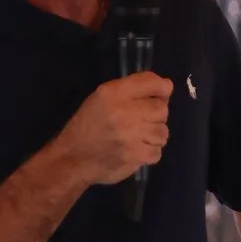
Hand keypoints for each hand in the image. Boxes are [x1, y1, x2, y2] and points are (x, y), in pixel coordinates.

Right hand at [63, 71, 173, 186]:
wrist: (73, 158)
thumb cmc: (88, 125)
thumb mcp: (102, 98)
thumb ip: (132, 88)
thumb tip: (168, 87)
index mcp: (113, 93)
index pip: (152, 83)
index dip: (162, 88)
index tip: (160, 95)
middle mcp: (123, 112)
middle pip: (162, 108)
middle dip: (156, 114)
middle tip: (142, 120)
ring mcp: (131, 136)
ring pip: (163, 131)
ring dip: (154, 134)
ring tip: (138, 136)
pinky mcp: (135, 156)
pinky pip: (157, 151)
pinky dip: (149, 152)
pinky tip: (136, 149)